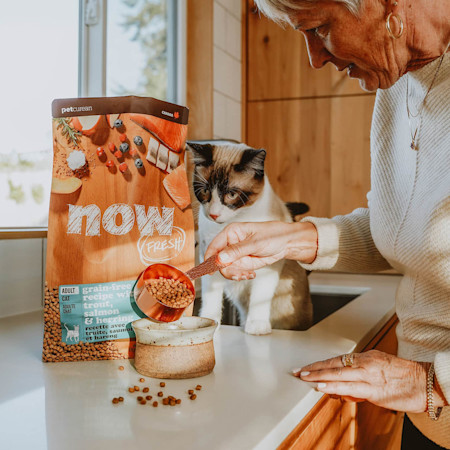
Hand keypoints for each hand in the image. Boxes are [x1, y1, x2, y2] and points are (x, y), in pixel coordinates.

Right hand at [204, 221, 317, 279]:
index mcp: (230, 232)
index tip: (210, 270)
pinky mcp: (242, 263)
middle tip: (238, 275)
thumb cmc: (273, 235)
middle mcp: (230, 243)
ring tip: (247, 274)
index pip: (214, 246)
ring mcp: (236, 254)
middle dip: (227, 270)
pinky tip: (251, 274)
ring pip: (226, 269)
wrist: (286, 243)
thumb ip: (237, 251)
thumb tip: (220, 259)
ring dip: (235, 275)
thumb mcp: (255, 243)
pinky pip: (235, 272)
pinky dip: (242, 276)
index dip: (210, 259)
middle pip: (218, 261)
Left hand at [293, 350, 432, 412]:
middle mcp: (365, 363)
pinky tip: (322, 387)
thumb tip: (344, 389)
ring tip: (304, 378)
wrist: (427, 382)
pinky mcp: (374, 390)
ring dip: (319, 376)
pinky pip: (350, 388)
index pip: (337, 359)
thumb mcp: (380, 370)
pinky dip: (334, 387)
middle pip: (334, 364)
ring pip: (338, 374)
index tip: (306, 367)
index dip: (320, 363)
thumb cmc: (406, 378)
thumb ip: (361, 377)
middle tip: (298, 371)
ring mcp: (369, 375)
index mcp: (366, 357)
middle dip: (314, 368)